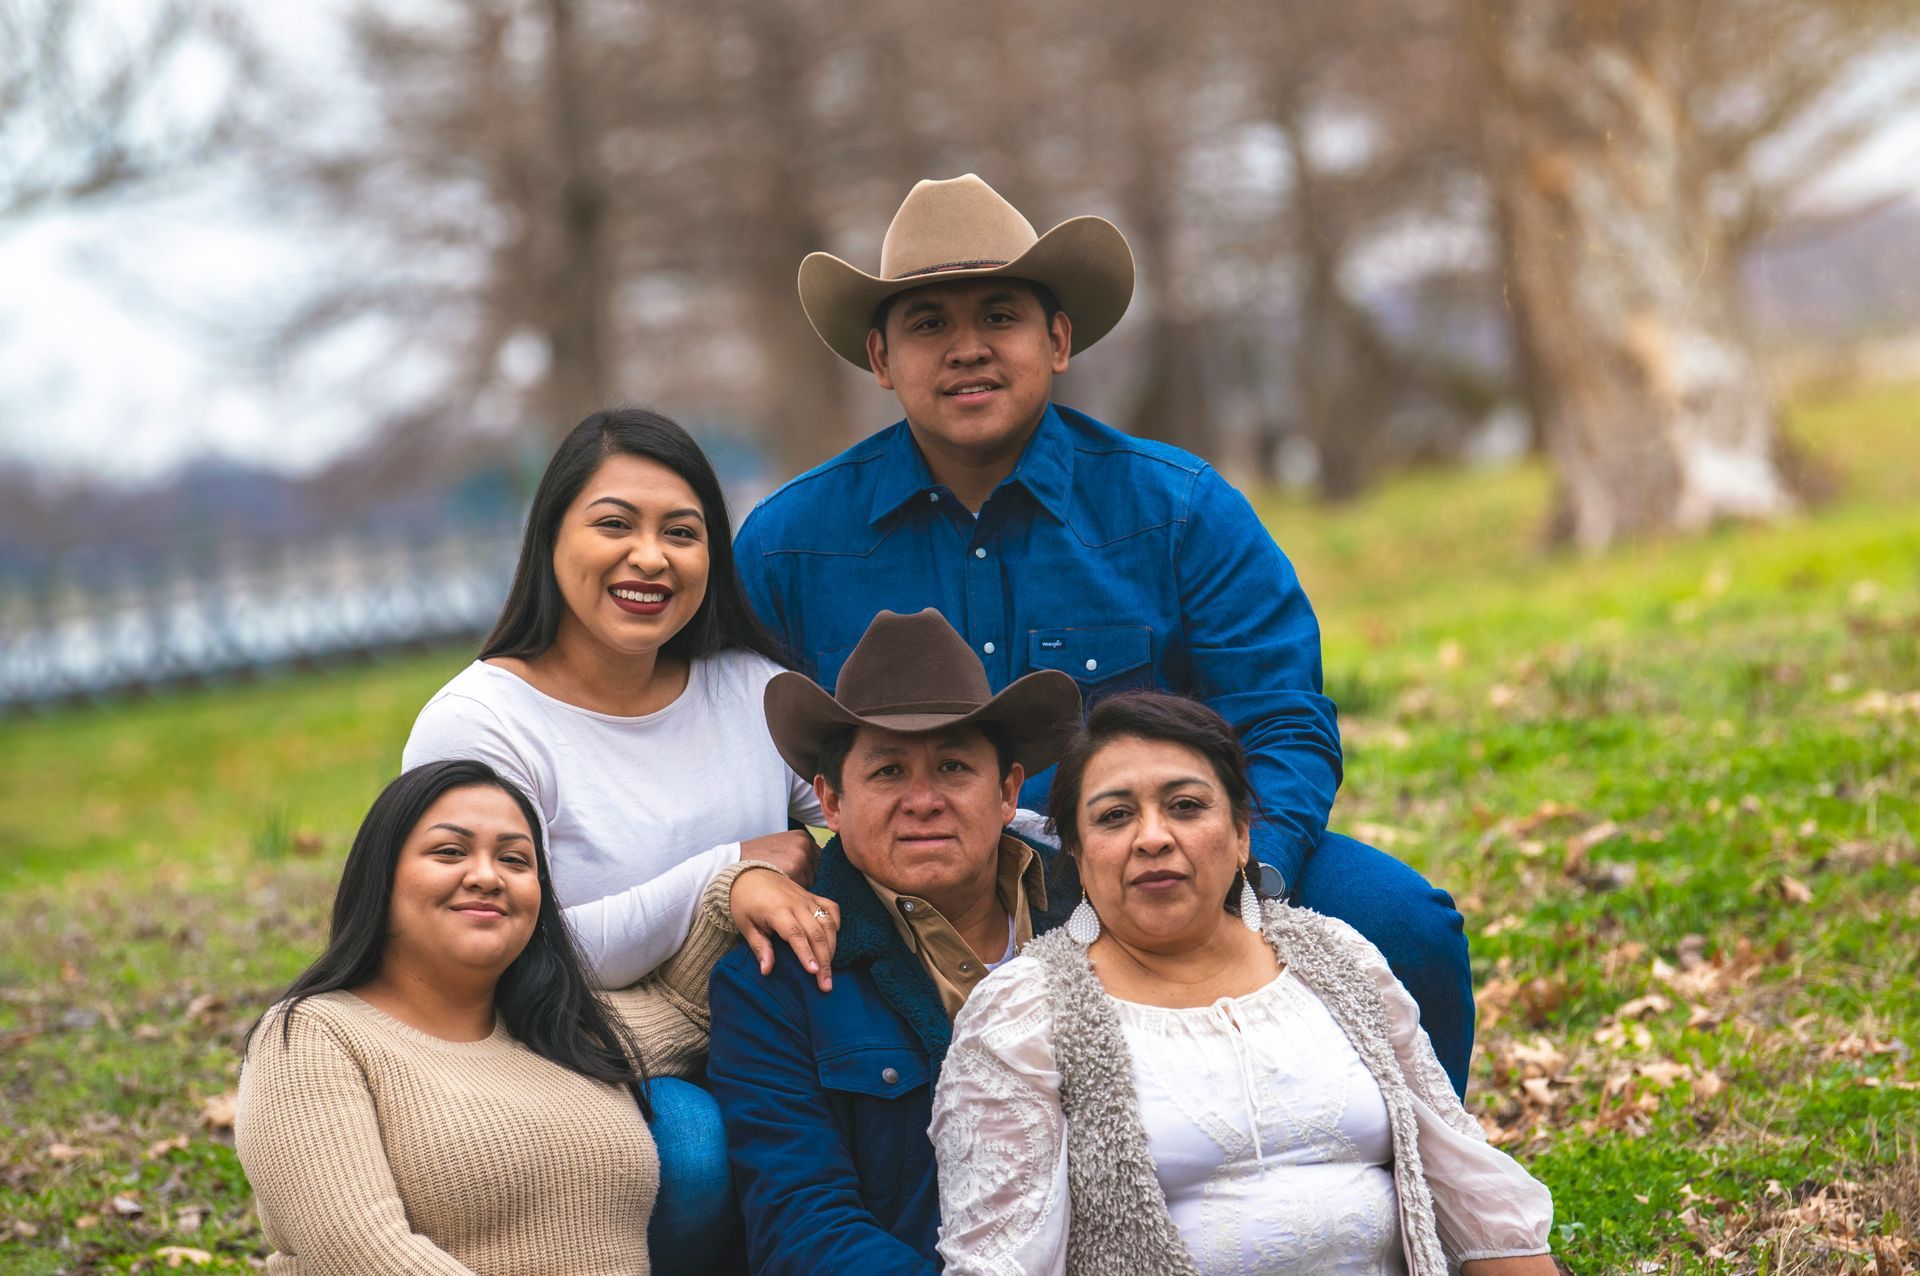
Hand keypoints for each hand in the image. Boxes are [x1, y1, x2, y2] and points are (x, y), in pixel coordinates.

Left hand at [730, 866, 838, 992]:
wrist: (750, 876)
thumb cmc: (745, 903)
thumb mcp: (746, 926)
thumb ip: (759, 947)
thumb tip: (767, 970)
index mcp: (777, 911)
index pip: (795, 935)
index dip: (806, 953)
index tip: (813, 972)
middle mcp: (796, 904)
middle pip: (816, 933)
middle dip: (824, 960)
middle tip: (826, 984)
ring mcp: (807, 899)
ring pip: (827, 923)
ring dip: (832, 947)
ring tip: (829, 968)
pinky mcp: (813, 896)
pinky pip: (831, 908)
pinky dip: (836, 923)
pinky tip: (833, 939)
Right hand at [740, 830, 819, 887]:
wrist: (736, 860)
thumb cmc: (757, 856)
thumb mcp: (780, 844)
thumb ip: (797, 850)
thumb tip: (812, 865)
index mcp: (802, 837)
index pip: (815, 858)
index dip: (803, 867)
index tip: (787, 868)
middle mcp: (804, 845)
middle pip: (814, 870)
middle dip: (802, 876)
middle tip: (780, 874)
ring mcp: (801, 857)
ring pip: (810, 881)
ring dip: (797, 884)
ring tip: (778, 879)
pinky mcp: (795, 870)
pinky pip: (802, 888)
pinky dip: (792, 891)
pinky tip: (777, 885)